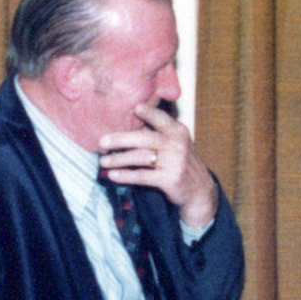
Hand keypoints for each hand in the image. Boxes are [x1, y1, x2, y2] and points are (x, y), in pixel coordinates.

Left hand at [97, 103, 217, 228]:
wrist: (199, 190)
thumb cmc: (180, 163)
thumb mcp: (175, 144)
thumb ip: (157, 133)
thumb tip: (129, 122)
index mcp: (177, 131)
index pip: (161, 118)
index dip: (148, 113)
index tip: (134, 108)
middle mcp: (177, 144)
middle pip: (144, 138)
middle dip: (120, 139)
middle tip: (101, 142)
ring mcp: (174, 162)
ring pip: (141, 157)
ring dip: (119, 159)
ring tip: (103, 162)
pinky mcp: (170, 179)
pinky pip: (142, 176)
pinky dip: (126, 175)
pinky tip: (113, 175)